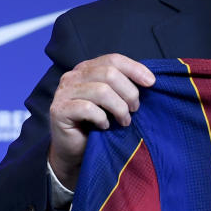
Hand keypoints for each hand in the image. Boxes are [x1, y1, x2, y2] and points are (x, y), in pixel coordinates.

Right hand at [48, 54, 154, 189]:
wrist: (74, 151)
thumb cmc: (97, 124)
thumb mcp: (113, 101)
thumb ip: (123, 87)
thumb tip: (149, 80)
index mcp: (87, 69)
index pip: (113, 59)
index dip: (135, 69)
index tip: (152, 82)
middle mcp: (73, 76)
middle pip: (109, 73)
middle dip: (129, 92)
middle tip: (134, 109)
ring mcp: (64, 92)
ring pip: (101, 90)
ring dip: (119, 108)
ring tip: (124, 121)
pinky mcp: (59, 110)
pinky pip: (87, 108)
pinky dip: (102, 118)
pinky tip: (104, 126)